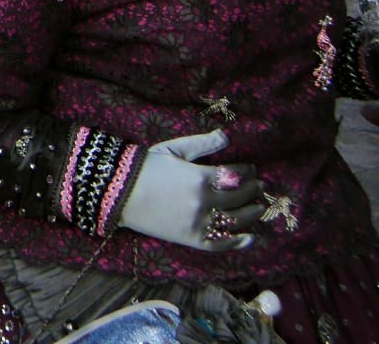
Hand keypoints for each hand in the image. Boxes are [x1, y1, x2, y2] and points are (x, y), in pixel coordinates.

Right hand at [118, 131, 263, 251]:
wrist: (119, 191)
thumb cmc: (146, 167)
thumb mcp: (173, 149)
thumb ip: (202, 144)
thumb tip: (226, 136)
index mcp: (201, 178)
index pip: (236, 177)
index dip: (247, 173)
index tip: (251, 171)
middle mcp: (204, 203)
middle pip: (241, 198)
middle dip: (254, 191)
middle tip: (260, 187)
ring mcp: (199, 223)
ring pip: (237, 221)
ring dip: (253, 213)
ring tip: (258, 206)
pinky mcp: (192, 239)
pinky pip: (222, 243)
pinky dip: (240, 242)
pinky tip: (252, 236)